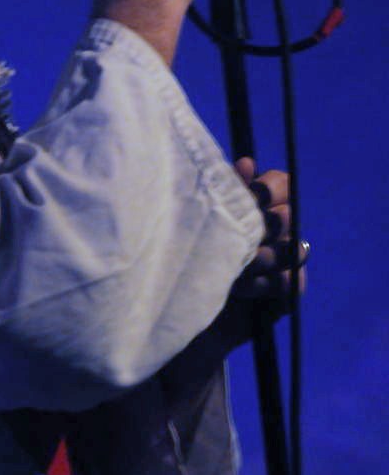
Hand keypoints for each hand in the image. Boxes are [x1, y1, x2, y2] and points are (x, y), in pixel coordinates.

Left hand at [159, 158, 308, 401]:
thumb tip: (246, 163)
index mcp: (256, 205)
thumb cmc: (185, 257)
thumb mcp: (199, 220)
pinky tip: (240, 290)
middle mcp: (276, 229)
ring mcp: (285, 260)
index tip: (253, 196)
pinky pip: (291, 281)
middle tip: (243, 237)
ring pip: (295, 248)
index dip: (271, 187)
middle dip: (265, 226)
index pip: (283, 183)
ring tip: (236, 268)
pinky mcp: (288, 292)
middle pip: (289, 215)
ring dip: (263, 257)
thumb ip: (224, 191)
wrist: (180, 311)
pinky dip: (265, 285)